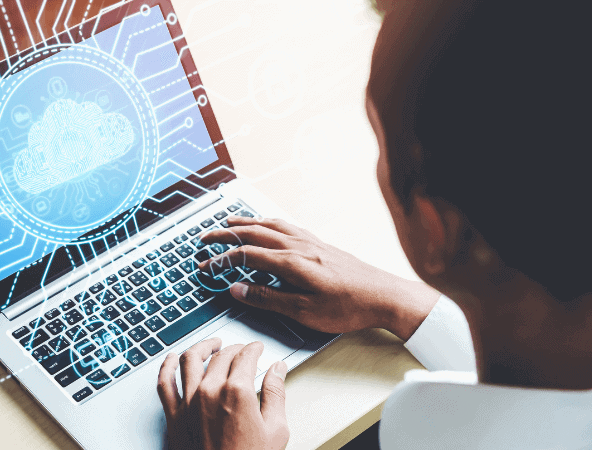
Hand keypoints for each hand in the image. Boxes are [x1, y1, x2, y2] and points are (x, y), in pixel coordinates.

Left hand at [157, 338, 288, 449]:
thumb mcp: (276, 430)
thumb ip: (276, 394)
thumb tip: (278, 370)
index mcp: (237, 392)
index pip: (246, 356)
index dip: (254, 348)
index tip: (257, 349)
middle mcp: (209, 392)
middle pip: (221, 356)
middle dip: (234, 348)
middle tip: (241, 350)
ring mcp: (188, 402)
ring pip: (190, 359)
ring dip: (203, 347)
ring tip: (211, 345)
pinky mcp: (173, 415)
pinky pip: (164, 382)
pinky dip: (168, 365)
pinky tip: (173, 359)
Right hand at [198, 216, 439, 339]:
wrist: (385, 295)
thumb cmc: (349, 307)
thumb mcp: (304, 312)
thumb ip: (268, 299)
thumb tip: (238, 289)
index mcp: (291, 263)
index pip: (246, 255)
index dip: (222, 261)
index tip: (205, 267)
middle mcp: (299, 246)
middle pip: (255, 233)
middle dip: (226, 233)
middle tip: (206, 237)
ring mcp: (311, 242)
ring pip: (271, 225)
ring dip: (247, 222)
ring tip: (230, 221)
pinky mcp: (321, 244)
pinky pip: (287, 226)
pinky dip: (269, 222)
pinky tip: (269, 225)